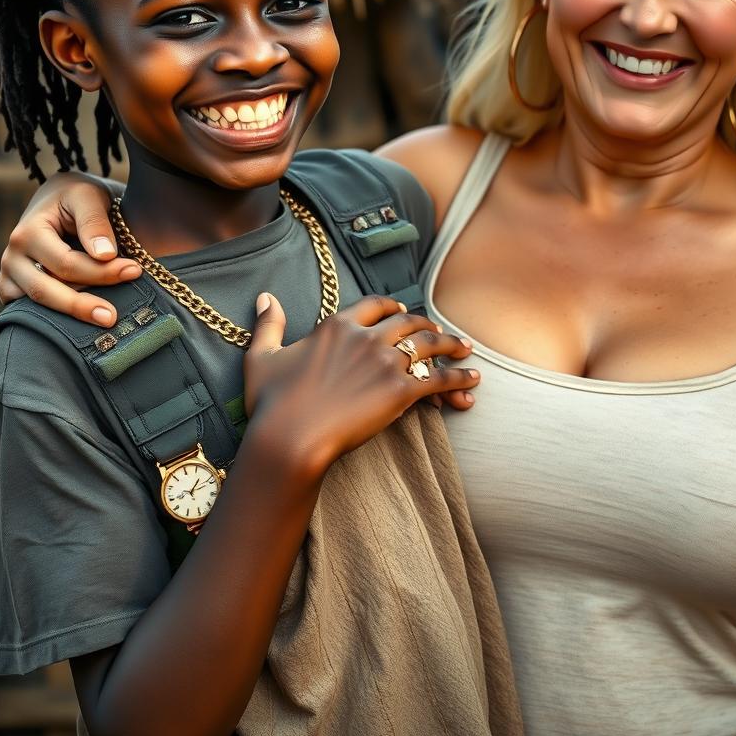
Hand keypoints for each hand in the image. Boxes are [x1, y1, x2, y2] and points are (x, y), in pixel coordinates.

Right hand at [0, 172, 138, 326]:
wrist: (62, 200)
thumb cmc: (78, 197)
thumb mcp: (88, 196)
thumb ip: (94, 222)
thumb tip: (105, 255)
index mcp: (28, 232)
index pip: (65, 264)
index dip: (101, 271)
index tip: (135, 271)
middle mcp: (12, 256)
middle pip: (46, 291)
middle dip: (82, 305)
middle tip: (113, 316)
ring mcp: (10, 276)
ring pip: (36, 306)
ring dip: (70, 315)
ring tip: (105, 319)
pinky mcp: (14, 290)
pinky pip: (27, 313)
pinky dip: (52, 318)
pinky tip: (81, 324)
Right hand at [243, 294, 478, 474]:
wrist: (290, 437)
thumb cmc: (273, 403)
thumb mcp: (263, 358)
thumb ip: (269, 326)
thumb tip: (266, 297)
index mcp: (337, 325)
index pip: (375, 305)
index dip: (392, 307)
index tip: (403, 311)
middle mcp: (366, 337)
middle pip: (408, 322)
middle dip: (427, 324)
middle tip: (440, 332)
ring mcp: (386, 362)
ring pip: (429, 345)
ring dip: (451, 345)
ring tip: (466, 349)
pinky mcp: (401, 390)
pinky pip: (439, 378)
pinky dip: (459, 377)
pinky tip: (472, 380)